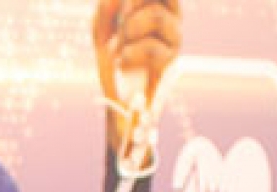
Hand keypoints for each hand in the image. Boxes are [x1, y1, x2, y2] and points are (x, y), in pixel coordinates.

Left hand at [93, 0, 183, 158]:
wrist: (116, 96)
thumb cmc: (112, 56)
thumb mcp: (102, 26)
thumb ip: (107, 6)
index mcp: (159, 5)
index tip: (125, 2)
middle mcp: (172, 18)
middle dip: (132, 4)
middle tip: (120, 22)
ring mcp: (174, 39)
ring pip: (157, 16)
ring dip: (130, 28)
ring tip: (121, 46)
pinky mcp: (172, 62)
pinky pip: (153, 48)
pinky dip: (131, 53)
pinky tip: (122, 61)